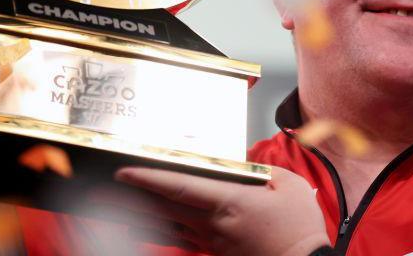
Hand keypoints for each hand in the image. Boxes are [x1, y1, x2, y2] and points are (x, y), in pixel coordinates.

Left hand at [114, 166, 330, 255]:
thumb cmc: (298, 227)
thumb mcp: (289, 185)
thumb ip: (262, 170)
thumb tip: (244, 166)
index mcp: (229, 202)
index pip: (179, 187)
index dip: (149, 179)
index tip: (126, 171)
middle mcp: (214, 223)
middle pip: (165, 208)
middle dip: (136, 196)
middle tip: (114, 184)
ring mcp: (213, 241)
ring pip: (170, 224)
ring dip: (146, 212)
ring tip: (125, 200)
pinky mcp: (216, 252)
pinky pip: (183, 237)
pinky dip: (165, 228)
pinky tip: (156, 222)